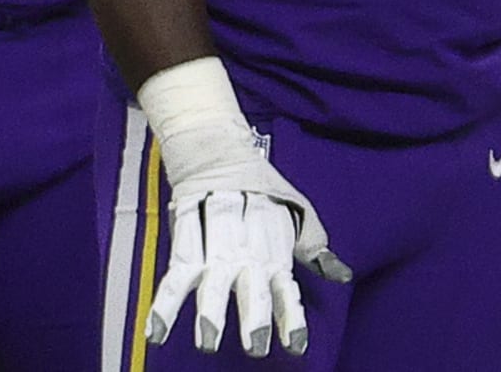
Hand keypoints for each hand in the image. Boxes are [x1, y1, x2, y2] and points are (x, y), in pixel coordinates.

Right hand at [138, 59, 350, 357]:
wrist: (218, 154)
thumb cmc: (261, 187)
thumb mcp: (297, 213)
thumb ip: (315, 247)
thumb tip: (342, 276)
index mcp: (274, 253)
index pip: (285, 293)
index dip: (290, 319)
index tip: (295, 346)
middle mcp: (245, 256)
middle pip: (249, 293)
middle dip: (253, 320)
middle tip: (255, 347)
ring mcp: (213, 251)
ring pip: (211, 288)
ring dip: (210, 314)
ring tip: (208, 341)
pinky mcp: (185, 245)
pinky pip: (173, 281)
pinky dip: (164, 307)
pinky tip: (157, 334)